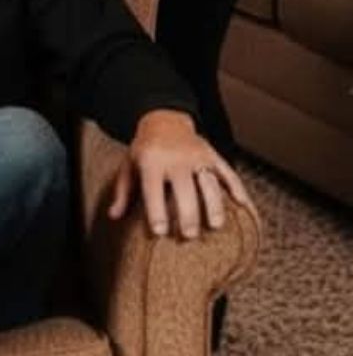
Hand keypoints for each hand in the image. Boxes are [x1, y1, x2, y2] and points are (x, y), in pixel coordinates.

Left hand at [108, 110, 253, 238]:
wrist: (163, 119)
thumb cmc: (144, 150)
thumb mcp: (129, 166)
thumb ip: (123, 192)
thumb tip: (113, 216)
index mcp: (152, 161)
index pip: (153, 188)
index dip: (156, 210)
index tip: (159, 232)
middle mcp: (176, 157)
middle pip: (184, 188)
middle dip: (187, 213)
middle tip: (188, 236)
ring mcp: (197, 155)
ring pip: (208, 182)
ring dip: (213, 204)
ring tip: (215, 226)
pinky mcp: (212, 155)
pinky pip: (227, 172)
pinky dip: (236, 188)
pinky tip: (242, 205)